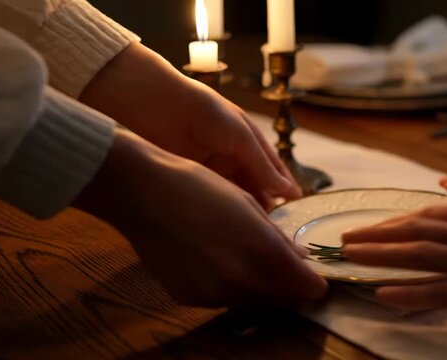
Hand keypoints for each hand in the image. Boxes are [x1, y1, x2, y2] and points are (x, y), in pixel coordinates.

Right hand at [75, 129, 325, 306]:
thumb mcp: (249, 205)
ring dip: (261, 289)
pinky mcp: (189, 298)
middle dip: (289, 287)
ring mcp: (212, 293)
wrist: (144, 194)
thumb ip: (279, 239)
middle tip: (286, 268)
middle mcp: (240, 280)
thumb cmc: (201, 188)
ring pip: (252, 302)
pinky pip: (222, 300)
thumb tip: (302, 259)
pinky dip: (230, 288)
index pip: (305, 287)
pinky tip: (220, 263)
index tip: (316, 279)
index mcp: (261, 252)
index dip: (315, 285)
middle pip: (281, 299)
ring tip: (251, 261)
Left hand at [80, 43, 299, 209]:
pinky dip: (221, 211)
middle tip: (274, 228)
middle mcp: (230, 157)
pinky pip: (211, 198)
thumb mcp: (240, 136)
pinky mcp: (189, 180)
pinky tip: (230, 225)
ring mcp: (209, 170)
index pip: (270, 169)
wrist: (152, 104)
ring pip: (233, 195)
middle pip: (252, 185)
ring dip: (244, 210)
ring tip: (255, 231)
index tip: (295, 208)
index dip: (282, 187)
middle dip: (264, 203)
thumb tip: (290, 193)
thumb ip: (262, 165)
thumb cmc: (203, 112)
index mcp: (245, 141)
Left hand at [342, 203, 446, 326]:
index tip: (376, 225)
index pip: (430, 214)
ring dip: (380, 255)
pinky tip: (384, 293)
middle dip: (378, 233)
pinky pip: (439, 291)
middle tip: (347, 238)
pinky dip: (408, 292)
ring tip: (350, 256)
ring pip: (418, 254)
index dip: (398, 220)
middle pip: (415, 230)